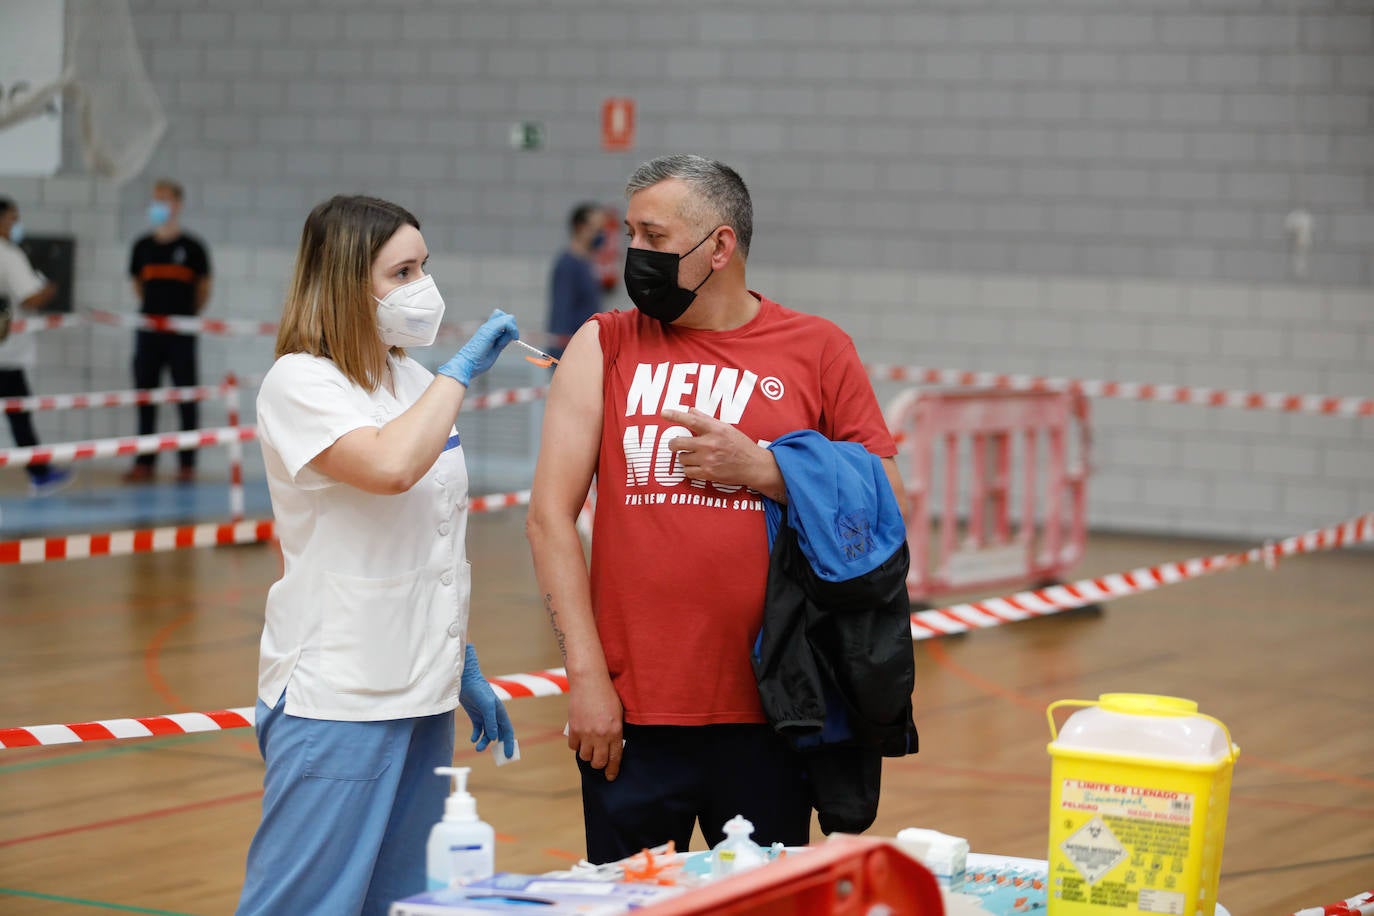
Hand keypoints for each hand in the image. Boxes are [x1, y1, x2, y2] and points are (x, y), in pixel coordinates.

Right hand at [439, 309, 518, 386]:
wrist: (465, 364)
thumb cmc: (477, 362)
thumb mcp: (494, 350)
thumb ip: (502, 342)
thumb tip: (511, 337)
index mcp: (488, 331)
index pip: (502, 319)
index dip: (509, 329)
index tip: (507, 342)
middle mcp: (487, 326)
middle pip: (505, 315)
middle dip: (512, 328)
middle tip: (505, 342)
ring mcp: (487, 327)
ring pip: (508, 318)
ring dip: (511, 330)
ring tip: (502, 344)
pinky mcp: (488, 331)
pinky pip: (506, 322)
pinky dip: (511, 331)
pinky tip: (503, 343)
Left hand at [459, 643, 516, 756]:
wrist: (466, 681)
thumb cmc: (479, 691)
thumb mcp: (487, 706)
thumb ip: (491, 722)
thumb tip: (494, 737)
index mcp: (500, 713)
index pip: (507, 731)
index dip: (509, 743)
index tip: (509, 756)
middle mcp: (494, 716)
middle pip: (499, 734)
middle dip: (498, 746)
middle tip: (495, 757)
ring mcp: (484, 716)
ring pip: (487, 733)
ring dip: (484, 742)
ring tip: (478, 748)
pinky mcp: (475, 715)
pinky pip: (478, 729)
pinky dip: (476, 735)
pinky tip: (473, 739)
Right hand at [567, 674, 623, 780]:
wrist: (590, 681)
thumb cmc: (607, 695)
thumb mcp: (618, 714)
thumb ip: (615, 731)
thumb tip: (611, 747)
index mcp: (615, 731)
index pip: (614, 758)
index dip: (612, 770)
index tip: (610, 777)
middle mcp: (601, 735)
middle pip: (598, 762)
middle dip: (599, 764)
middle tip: (598, 759)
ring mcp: (586, 732)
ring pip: (585, 756)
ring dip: (587, 754)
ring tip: (589, 746)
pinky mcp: (574, 728)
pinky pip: (573, 746)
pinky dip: (576, 745)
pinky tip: (580, 738)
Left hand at [661, 407, 780, 495]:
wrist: (754, 466)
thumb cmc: (741, 445)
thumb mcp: (726, 428)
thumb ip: (707, 420)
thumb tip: (690, 411)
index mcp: (716, 430)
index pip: (692, 420)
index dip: (675, 416)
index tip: (664, 413)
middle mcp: (710, 444)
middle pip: (678, 442)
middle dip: (673, 444)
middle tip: (675, 444)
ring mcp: (708, 460)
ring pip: (682, 458)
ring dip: (684, 457)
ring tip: (694, 457)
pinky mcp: (708, 474)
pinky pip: (687, 472)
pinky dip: (689, 470)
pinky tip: (697, 466)